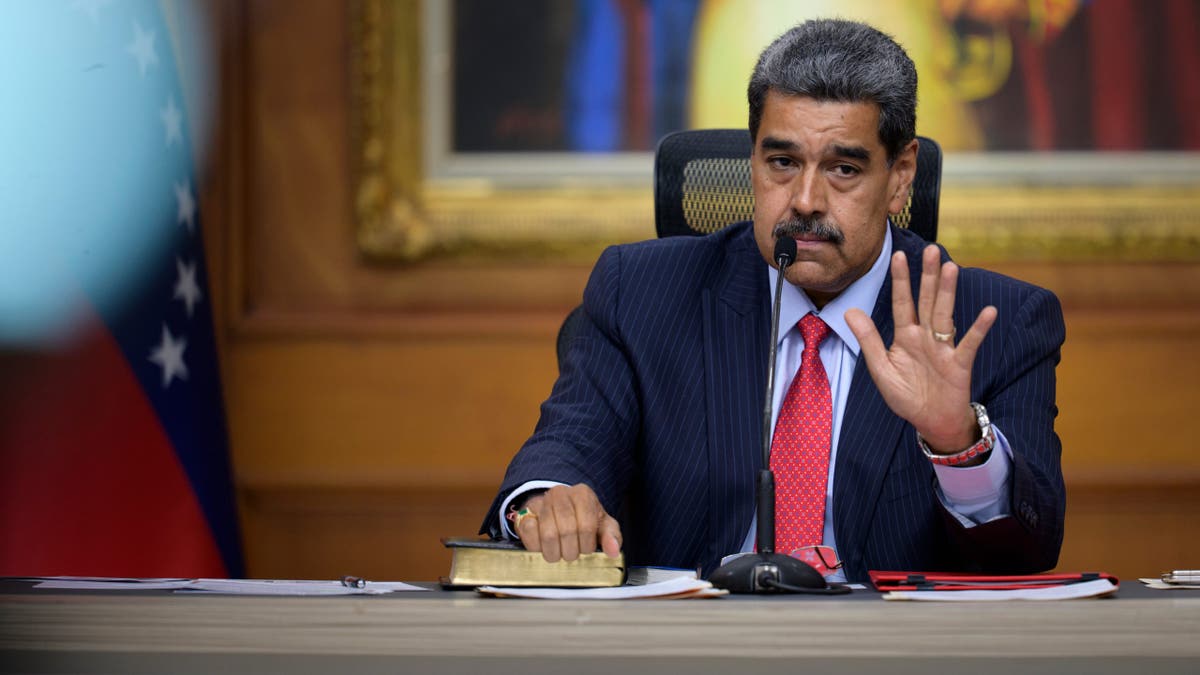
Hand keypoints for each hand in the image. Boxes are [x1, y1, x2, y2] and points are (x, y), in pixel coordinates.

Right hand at [515, 484, 622, 562]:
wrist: (556, 510)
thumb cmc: (582, 519)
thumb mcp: (601, 525)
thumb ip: (611, 537)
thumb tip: (613, 551)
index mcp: (583, 495)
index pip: (587, 525)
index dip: (587, 544)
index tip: (586, 549)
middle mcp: (560, 494)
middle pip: (567, 531)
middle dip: (571, 551)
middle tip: (572, 554)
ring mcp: (540, 502)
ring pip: (548, 535)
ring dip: (554, 553)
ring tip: (559, 553)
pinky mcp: (524, 514)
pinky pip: (529, 533)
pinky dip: (536, 547)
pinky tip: (543, 547)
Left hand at [845, 245, 996, 453]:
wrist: (931, 421)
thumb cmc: (906, 395)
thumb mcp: (881, 368)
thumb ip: (868, 339)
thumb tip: (849, 311)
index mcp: (905, 336)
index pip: (902, 303)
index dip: (900, 280)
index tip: (897, 256)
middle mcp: (925, 336)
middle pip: (927, 301)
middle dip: (928, 276)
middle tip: (931, 250)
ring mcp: (944, 348)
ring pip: (945, 314)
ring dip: (947, 292)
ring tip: (951, 267)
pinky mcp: (960, 363)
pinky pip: (970, 343)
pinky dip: (979, 329)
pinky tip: (989, 312)